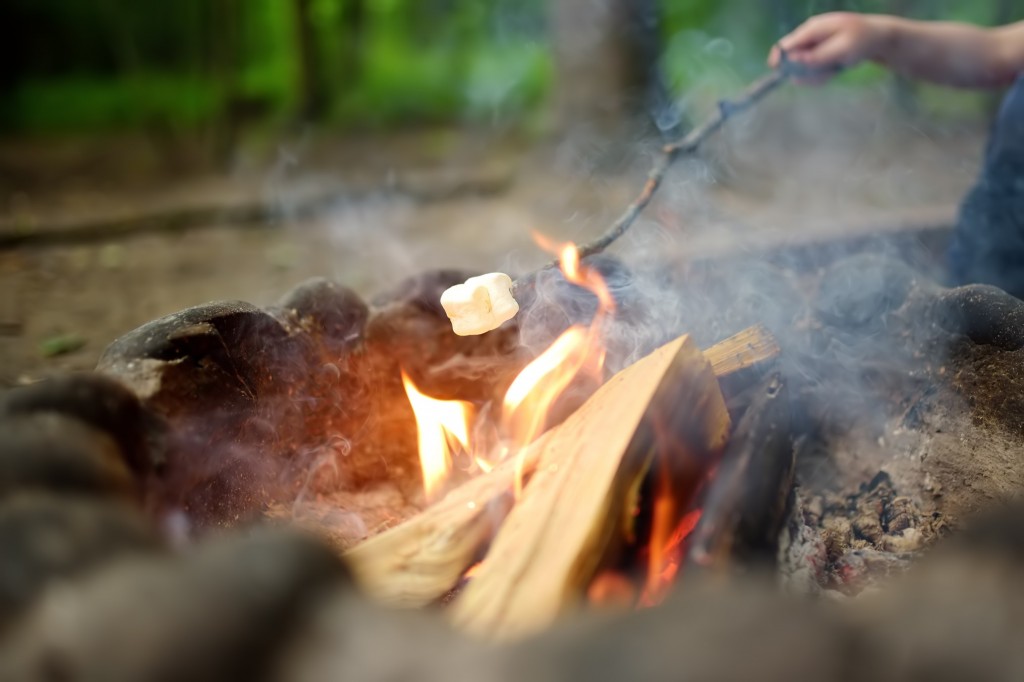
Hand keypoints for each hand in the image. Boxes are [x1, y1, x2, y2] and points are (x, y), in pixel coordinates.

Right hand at [769, 13, 889, 83]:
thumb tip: (794, 60)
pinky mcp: (816, 54)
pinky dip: (820, 75)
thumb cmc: (861, 40)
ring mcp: (812, 45)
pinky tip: (833, 71)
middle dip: (804, 71)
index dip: (778, 58)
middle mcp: (808, 36)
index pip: (786, 43)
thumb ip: (818, 55)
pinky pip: (810, 70)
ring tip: (833, 71)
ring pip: (801, 67)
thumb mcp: (843, 49)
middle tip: (823, 74)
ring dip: (815, 74)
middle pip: (791, 58)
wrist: (876, 39)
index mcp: (812, 29)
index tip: (779, 73)